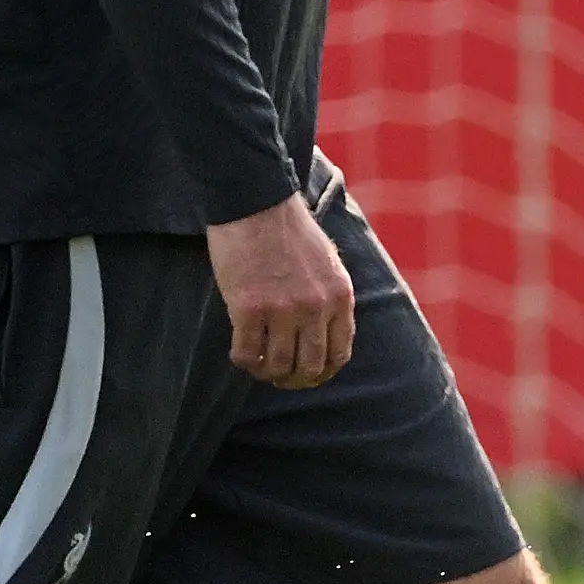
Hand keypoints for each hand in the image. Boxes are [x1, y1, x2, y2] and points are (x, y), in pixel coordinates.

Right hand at [206, 192, 354, 386]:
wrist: (256, 203)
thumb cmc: (288, 231)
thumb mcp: (328, 264)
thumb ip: (329, 298)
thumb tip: (323, 336)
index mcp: (340, 296)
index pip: (340, 353)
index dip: (324, 372)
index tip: (310, 375)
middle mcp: (316, 307)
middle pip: (311, 366)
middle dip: (296, 380)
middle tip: (281, 378)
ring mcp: (282, 309)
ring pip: (278, 365)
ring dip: (268, 374)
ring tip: (260, 368)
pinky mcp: (248, 308)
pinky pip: (247, 354)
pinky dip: (244, 362)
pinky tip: (242, 356)